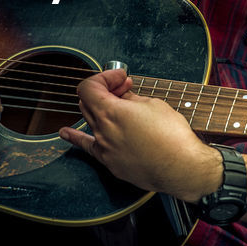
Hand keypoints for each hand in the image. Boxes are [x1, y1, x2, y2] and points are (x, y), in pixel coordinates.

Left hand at [63, 69, 220, 199]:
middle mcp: (102, 131)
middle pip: (89, 103)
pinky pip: (88, 147)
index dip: (104, 77)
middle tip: (125, 88)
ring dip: (100, 108)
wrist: (181, 168)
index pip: (89, 87)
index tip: (120, 77)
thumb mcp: (153, 105)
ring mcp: (104, 148)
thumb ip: (131, 99)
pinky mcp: (111, 163)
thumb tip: (123, 95)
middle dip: (105, 90)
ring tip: (119, 105)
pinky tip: (65, 133)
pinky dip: (75, 137)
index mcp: (110, 112)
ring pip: (91, 121)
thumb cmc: (172, 137)